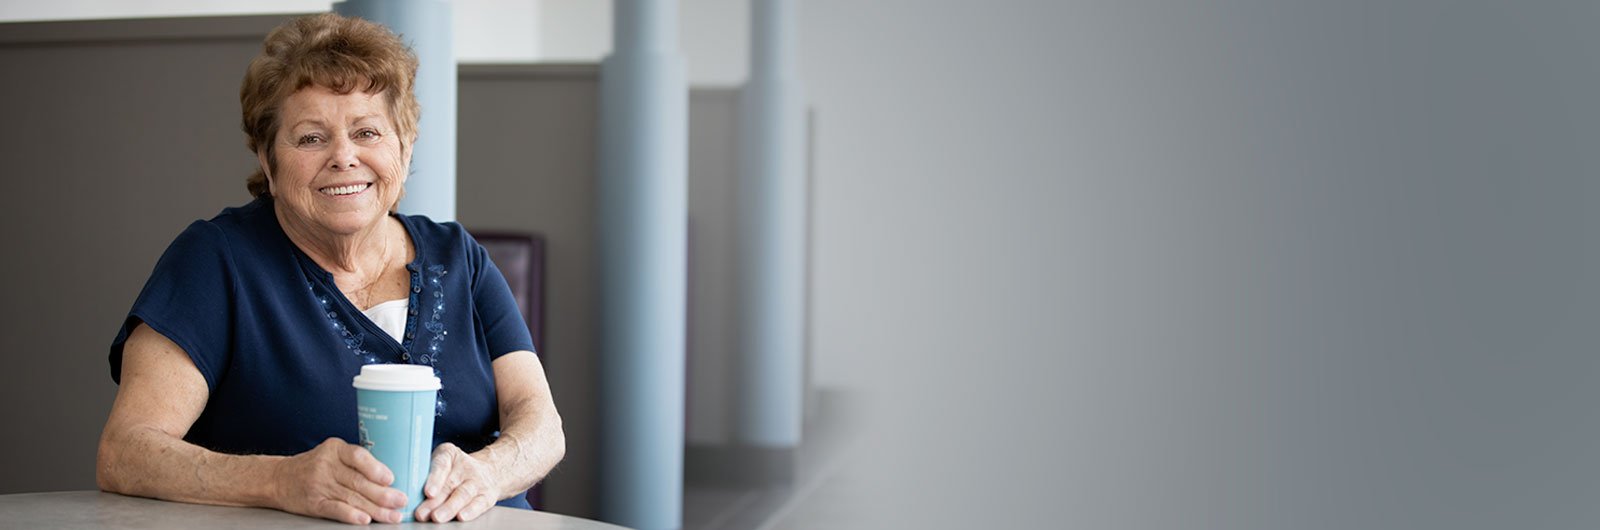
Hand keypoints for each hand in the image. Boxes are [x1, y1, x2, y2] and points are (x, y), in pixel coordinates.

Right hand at [272, 438, 407, 524]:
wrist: (278, 479)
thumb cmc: (314, 466)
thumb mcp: (333, 454)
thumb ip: (356, 462)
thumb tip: (390, 479)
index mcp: (335, 449)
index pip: (358, 456)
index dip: (376, 468)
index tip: (391, 479)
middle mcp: (326, 465)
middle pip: (358, 481)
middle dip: (383, 494)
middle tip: (401, 501)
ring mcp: (319, 485)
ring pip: (351, 498)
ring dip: (375, 509)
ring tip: (392, 516)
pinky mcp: (313, 503)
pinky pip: (335, 509)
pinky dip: (351, 515)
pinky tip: (364, 520)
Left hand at [415, 442, 502, 521]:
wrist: (490, 470)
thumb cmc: (455, 470)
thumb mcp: (441, 463)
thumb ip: (424, 475)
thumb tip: (403, 496)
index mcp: (449, 455)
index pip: (441, 465)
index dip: (434, 479)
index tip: (428, 492)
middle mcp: (465, 467)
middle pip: (449, 484)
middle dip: (434, 501)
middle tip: (422, 513)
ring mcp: (478, 481)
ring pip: (463, 494)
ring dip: (449, 508)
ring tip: (437, 518)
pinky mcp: (487, 495)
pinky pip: (479, 503)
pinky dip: (471, 511)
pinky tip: (461, 517)